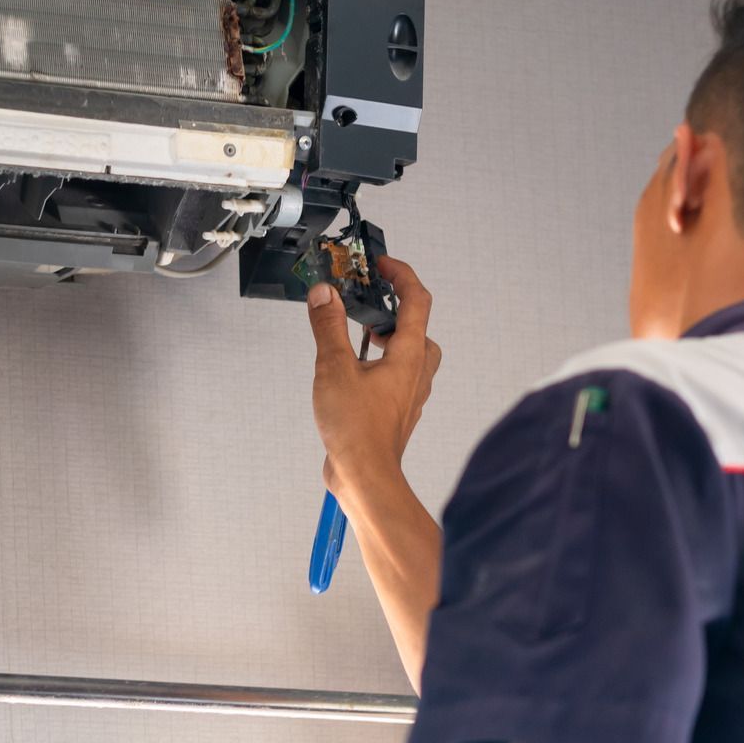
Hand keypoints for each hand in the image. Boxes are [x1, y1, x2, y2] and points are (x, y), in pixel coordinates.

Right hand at [307, 256, 442, 499]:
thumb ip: (329, 327)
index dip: (401, 274)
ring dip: (386, 339)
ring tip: (356, 336)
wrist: (365, 478)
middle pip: (417, 328)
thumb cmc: (357, 431)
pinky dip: (379, 364)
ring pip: (409, 354)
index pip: (417, 300)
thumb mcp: (334, 368)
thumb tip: (325, 295)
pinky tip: (352, 371)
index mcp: (408, 355)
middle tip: (368, 302)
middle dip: (394, 310)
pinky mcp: (395, 411)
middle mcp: (416, 373)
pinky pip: (396, 377)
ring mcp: (408, 394)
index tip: (382, 265)